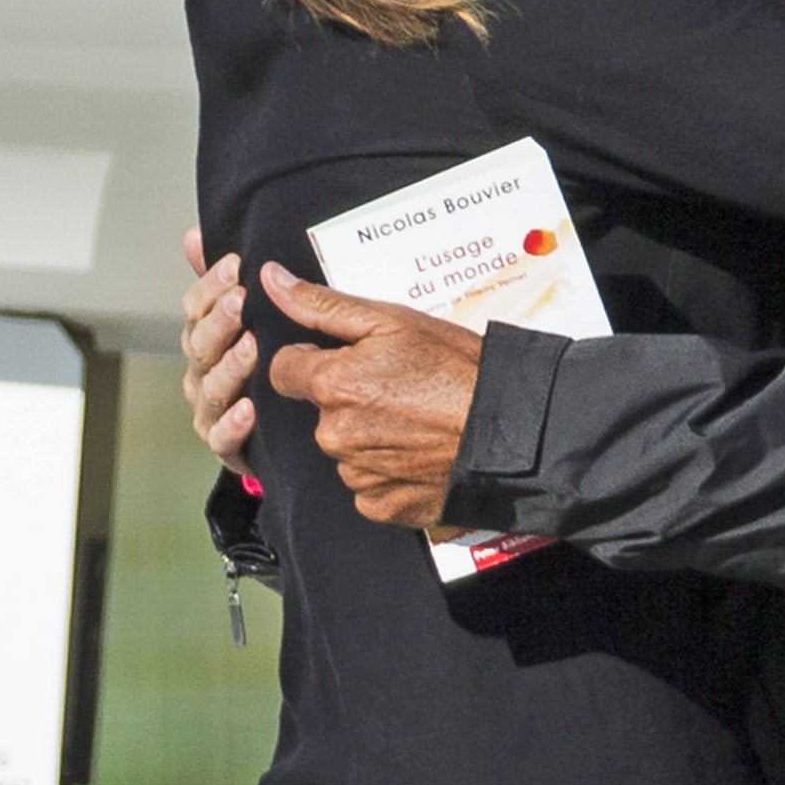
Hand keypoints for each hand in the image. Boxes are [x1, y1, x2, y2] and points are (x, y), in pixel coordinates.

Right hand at [180, 226, 257, 476]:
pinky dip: (234, 423)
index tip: (236, 264)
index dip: (211, 285)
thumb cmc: (262, 361)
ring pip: (211, 386)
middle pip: (200, 344)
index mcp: (205, 337)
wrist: (278, 427)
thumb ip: (217, 280)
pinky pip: (223, 436)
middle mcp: (202, 371)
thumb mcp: (248, 315)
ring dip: (231, 366)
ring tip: (253, 348)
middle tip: (242, 301)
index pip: (196, 307)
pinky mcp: (226, 444)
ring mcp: (210, 408)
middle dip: (220, 321)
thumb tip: (194, 234)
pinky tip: (249, 408)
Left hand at [263, 264, 480, 527]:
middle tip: (400, 387)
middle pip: (319, 411)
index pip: (284, 370)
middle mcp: (333, 434)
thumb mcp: (395, 320)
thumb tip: (271, 279)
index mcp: (331, 384)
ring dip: (368, 435)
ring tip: (417, 420)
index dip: (315, 359)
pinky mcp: (381, 506)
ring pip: (344, 448)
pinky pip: (368, 486)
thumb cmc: (459, 368)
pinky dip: (387, 471)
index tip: (353, 359)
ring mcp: (356, 474)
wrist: (513, 429)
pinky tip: (419, 452)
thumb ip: (324, 304)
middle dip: (348, 398)